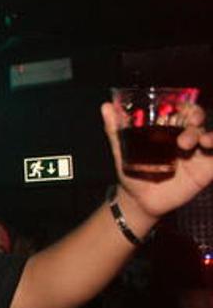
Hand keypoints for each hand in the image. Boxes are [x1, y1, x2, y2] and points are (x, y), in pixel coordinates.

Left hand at [101, 102, 212, 219]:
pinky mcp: (205, 172)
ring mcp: (197, 155)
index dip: (189, 107)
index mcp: (170, 131)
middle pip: (198, 123)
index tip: (185, 108)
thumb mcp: (122, 151)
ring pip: (211, 139)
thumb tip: (105, 106)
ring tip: (202, 142)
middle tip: (187, 130)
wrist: (138, 200)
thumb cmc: (132, 172)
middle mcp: (186, 139)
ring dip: (210, 137)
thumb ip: (115, 130)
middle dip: (196, 121)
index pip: (184, 112)